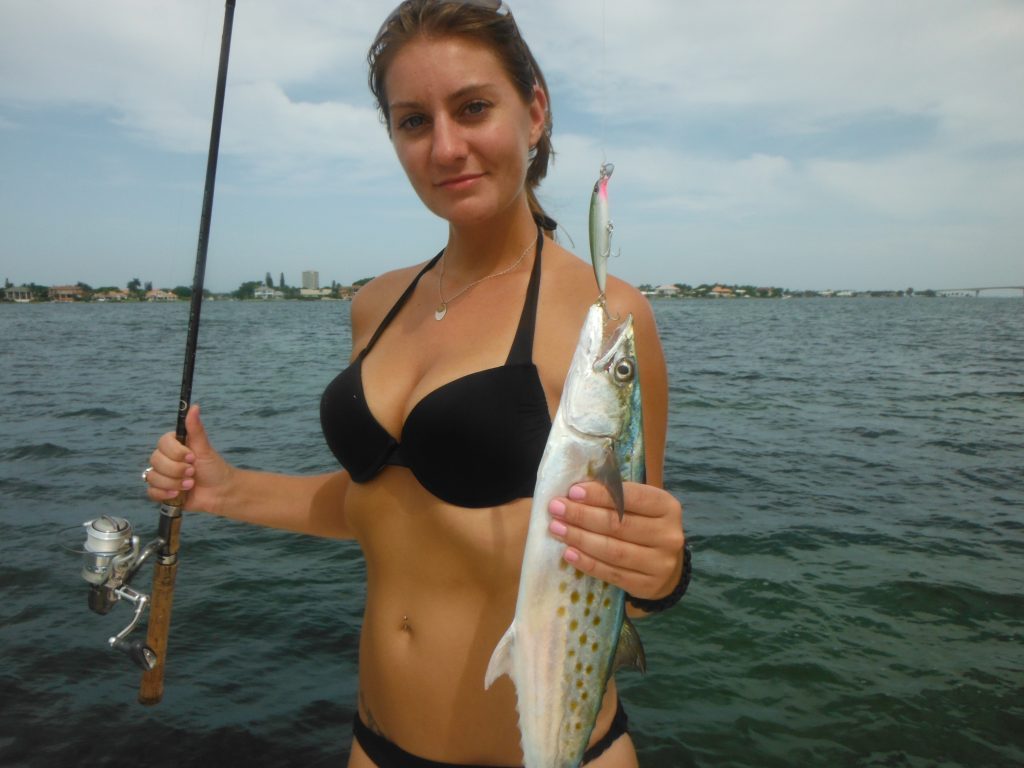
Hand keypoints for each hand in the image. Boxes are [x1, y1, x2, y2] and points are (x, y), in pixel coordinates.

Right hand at [144, 404, 232, 513]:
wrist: (220, 492)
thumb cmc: (214, 468)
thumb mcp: (205, 448)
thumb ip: (196, 429)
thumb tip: (194, 406)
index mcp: (174, 446)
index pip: (162, 443)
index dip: (175, 452)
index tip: (191, 457)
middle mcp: (166, 459)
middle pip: (155, 461)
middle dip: (176, 469)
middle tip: (193, 472)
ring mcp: (162, 476)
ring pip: (153, 477)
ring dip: (173, 483)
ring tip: (190, 485)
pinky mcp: (161, 491)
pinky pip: (151, 491)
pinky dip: (164, 494)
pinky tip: (177, 495)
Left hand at [548, 482, 684, 600]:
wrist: (667, 568)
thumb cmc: (645, 526)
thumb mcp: (640, 506)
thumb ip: (616, 497)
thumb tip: (576, 491)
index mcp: (667, 507)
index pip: (633, 497)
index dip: (601, 494)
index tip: (573, 492)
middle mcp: (668, 535)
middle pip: (619, 524)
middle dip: (583, 515)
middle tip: (556, 508)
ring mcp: (660, 563)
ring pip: (613, 551)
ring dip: (580, 538)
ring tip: (557, 528)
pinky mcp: (647, 586)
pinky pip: (612, 573)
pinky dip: (587, 563)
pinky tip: (569, 553)